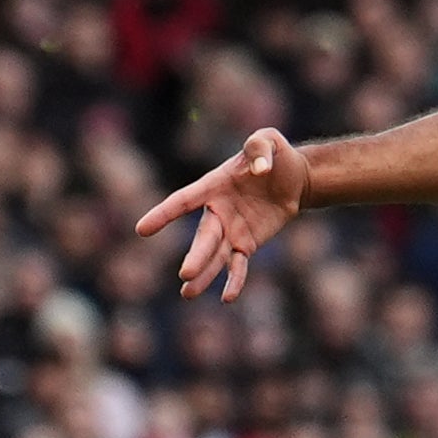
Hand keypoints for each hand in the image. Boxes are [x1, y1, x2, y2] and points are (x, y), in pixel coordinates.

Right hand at [134, 127, 310, 301]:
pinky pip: (238, 265)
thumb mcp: (269, 140)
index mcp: (213, 186)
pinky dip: (234, 280)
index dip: (163, 214)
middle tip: (185, 273)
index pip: (183, 201)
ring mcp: (231, 230)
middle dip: (196, 255)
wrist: (295, 178)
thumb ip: (260, 147)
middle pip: (204, 236)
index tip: (142, 229)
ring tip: (188, 293)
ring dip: (203, 275)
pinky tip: (227, 297)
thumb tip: (260, 168)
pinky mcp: (247, 244)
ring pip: (215, 256)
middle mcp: (218, 211)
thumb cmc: (276, 155)